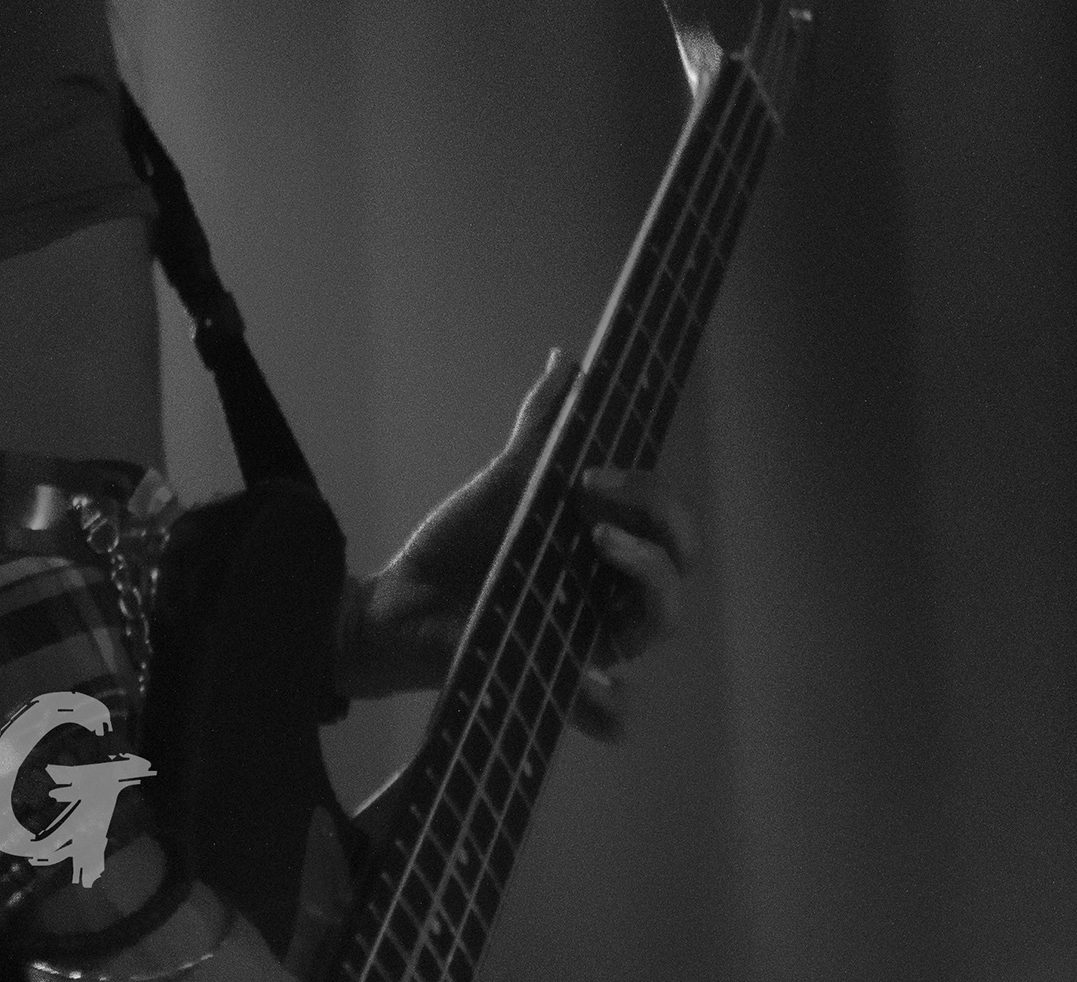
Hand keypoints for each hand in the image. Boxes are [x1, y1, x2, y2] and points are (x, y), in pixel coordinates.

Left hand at [346, 351, 699, 736]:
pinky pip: (611, 714)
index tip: (596, 471)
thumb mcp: (504, 482)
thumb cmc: (461, 546)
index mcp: (608, 552)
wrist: (399, 599)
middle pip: (678, 570)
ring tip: (597, 541)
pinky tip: (600, 681)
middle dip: (659, 524)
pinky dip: (613, 705)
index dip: (655, 498)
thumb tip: (569, 361)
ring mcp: (590, 642)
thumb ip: (542, 428)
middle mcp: (610, 598)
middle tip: (594, 497)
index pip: (669, 528)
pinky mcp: (558, 683)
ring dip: (647, 577)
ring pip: (658, 623)